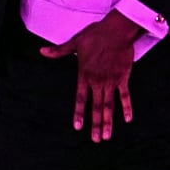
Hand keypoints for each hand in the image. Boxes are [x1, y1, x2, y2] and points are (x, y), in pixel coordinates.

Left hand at [43, 11, 141, 142]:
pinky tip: (127, 120)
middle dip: (96, 125)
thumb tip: (42, 51)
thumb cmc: (96, 35)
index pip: (80, 99)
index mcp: (84, 76)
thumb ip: (59, 52)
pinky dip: (127, 107)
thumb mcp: (75, 43)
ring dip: (108, 121)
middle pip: (96, 107)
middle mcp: (98, 82)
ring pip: (109, 105)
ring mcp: (111, 81)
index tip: (78, 127)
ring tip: (107, 136)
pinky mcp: (124, 77)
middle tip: (96, 140)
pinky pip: (125, 95)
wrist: (117, 29)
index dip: (80, 114)